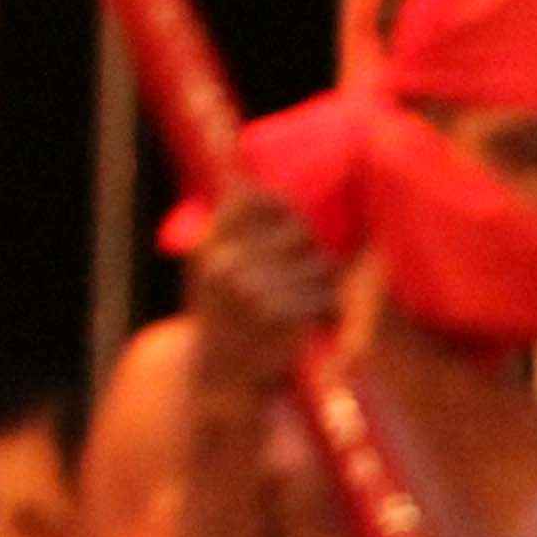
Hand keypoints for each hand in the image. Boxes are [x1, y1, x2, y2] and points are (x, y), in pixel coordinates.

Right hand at [186, 188, 339, 400]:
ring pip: (320, 265)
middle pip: (301, 232)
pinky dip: (326, 312)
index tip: (286, 230)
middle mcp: (227, 261)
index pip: (259, 199)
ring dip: (322, 287)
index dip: (283, 210)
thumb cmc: (223, 315)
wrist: (218, 377)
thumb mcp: (213, 264)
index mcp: (211, 244)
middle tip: (296, 282)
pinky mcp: (280, 314)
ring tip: (299, 308)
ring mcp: (253, 288)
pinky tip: (308, 326)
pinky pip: (325, 296)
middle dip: (309, 255)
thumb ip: (228, 219)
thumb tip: (234, 158)